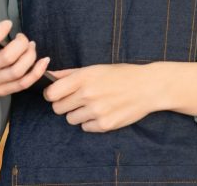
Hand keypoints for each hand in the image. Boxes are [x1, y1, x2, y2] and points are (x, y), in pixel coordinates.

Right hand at [0, 14, 50, 106]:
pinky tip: (43, 61)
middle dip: (20, 44)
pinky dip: (37, 73)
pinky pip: (24, 84)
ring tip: (30, 45)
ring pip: (18, 72)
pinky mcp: (3, 90)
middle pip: (7, 58)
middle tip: (22, 36)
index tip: (7, 23)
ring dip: (30, 57)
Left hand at [43, 64, 159, 132]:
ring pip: (70, 119)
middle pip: (58, 108)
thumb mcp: (95, 68)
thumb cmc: (121, 75)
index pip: (51, 93)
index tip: (57, 93)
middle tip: (77, 99)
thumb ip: (69, 74)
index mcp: (83, 78)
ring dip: (78, 114)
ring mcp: (96, 111)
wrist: (148, 87)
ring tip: (92, 105)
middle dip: (64, 104)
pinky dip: (91, 122)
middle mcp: (88, 95)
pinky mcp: (105, 125)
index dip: (52, 94)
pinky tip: (102, 112)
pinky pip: (85, 127)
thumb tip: (48, 75)